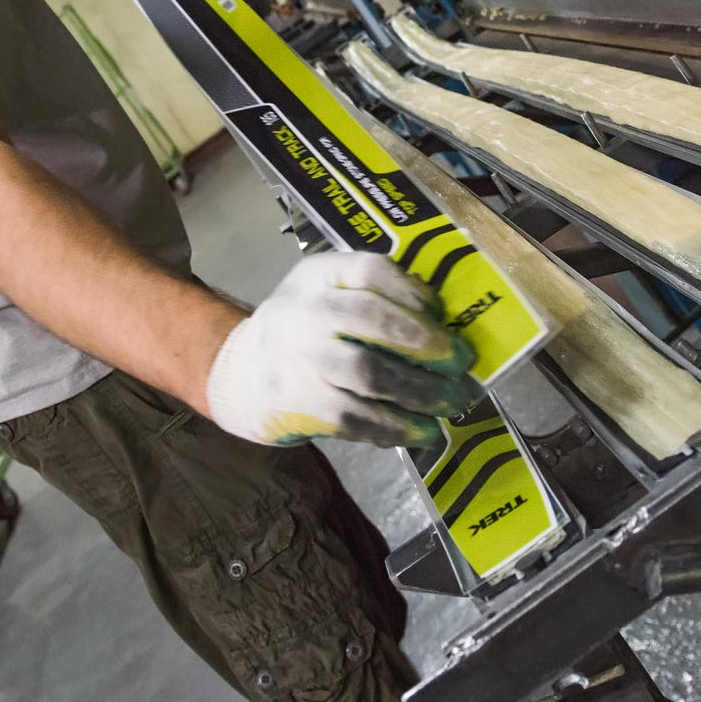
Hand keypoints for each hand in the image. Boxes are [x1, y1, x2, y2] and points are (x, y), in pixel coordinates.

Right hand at [205, 253, 476, 447]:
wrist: (239, 374)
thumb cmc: (304, 331)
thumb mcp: (328, 295)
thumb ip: (376, 298)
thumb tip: (447, 322)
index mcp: (318, 274)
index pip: (371, 270)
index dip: (415, 293)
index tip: (444, 316)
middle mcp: (304, 310)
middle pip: (372, 318)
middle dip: (426, 343)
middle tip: (461, 364)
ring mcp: (298, 358)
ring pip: (368, 374)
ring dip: (419, 392)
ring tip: (451, 404)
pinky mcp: (298, 403)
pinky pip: (355, 417)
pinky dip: (395, 427)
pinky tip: (422, 431)